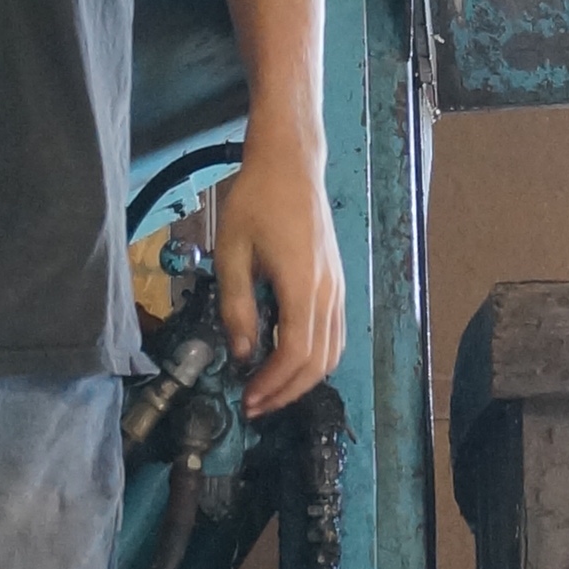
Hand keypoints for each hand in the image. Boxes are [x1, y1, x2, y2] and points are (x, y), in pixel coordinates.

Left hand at [218, 126, 346, 415]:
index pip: (295, 351)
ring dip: (302, 379)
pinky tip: (286, 360)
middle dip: (286, 390)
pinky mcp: (336, 283)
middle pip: (318, 361)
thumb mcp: (231, 252)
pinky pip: (334, 334)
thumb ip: (236, 306)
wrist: (290, 164)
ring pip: (332, 352)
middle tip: (254, 404)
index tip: (247, 397)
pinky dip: (314, 358)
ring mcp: (337, 288)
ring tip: (269, 389)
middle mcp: (327, 291)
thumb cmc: (255, 201)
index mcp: (301, 283)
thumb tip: (243, 353)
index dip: (273, 383)